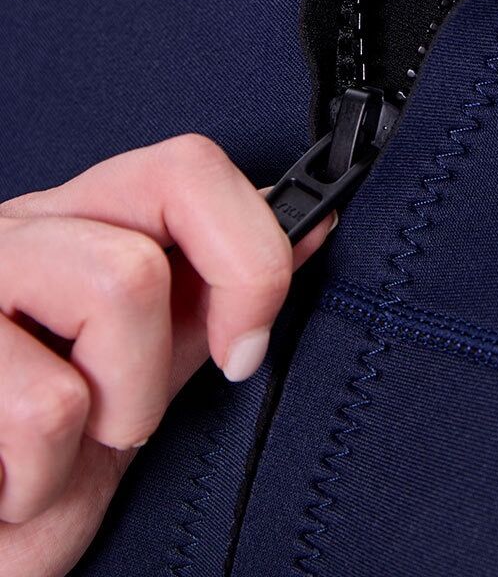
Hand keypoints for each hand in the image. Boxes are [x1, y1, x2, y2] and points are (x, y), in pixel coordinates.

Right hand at [0, 134, 334, 576]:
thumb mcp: (143, 370)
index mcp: (76, 224)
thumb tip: (314, 223)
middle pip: (172, 190)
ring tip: (59, 449)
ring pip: (123, 281)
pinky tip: (8, 483)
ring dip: (117, 409)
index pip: (190, 166)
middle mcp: (22, 227)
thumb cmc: (36, 452)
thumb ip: (215, 296)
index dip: (250, 249)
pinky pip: (45, 405)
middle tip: (139, 412)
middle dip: (178, 335)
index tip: (244, 350)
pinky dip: (42, 480)